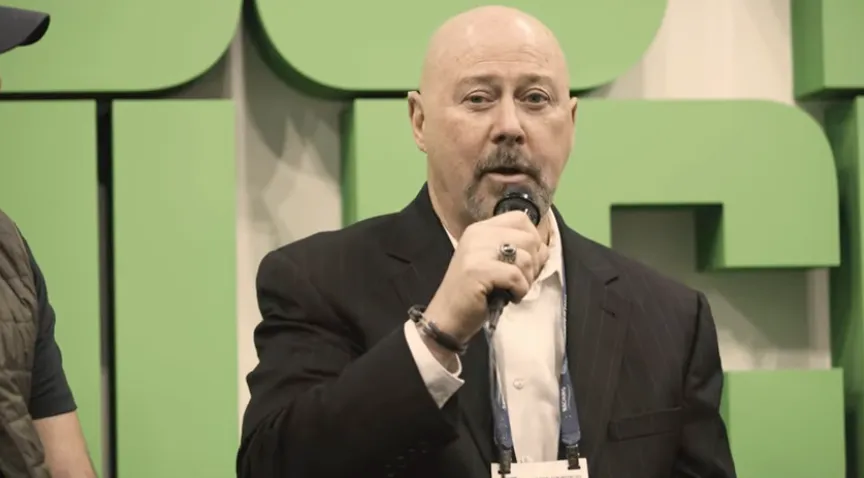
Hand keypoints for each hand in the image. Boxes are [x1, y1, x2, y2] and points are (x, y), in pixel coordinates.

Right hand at [425, 211, 548, 343]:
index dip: (533, 240)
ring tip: (513, 290)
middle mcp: (477, 234)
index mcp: (481, 229)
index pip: (520, 219)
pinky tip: (510, 298)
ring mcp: (475, 251)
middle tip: (520, 281)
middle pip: (528, 238)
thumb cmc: (474, 294)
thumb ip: (517, 251)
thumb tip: (543, 249)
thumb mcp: (496, 264)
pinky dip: (519, 291)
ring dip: (526, 280)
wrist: (447, 318)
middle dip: (533, 264)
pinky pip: (515, 276)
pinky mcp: (477, 270)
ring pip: (525, 258)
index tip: (527, 262)